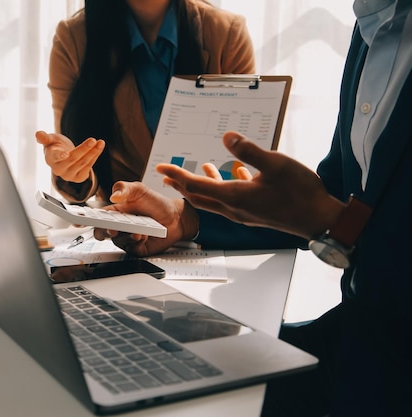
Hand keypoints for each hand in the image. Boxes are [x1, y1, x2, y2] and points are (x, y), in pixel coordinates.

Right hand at [35, 131, 104, 182]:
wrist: (64, 156)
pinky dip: (95, 156)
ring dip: (93, 152)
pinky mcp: (78, 178)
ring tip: (100, 142)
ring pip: (83, 163)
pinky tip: (99, 148)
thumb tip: (38, 134)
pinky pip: (89, 166)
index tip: (66, 153)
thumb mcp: (50, 140)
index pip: (55, 157)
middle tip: (93, 140)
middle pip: (73, 158)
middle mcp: (59, 169)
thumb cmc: (56, 146)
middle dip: (84, 149)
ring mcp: (69, 175)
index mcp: (50, 159)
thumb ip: (45, 138)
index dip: (60, 155)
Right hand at [93, 181, 199, 256]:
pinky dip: (136, 241)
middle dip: (104, 231)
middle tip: (112, 228)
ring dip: (126, 235)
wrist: (176, 217)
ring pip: (116, 240)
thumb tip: (114, 195)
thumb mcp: (140, 190)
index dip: (85, 219)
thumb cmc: (156, 203)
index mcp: (115, 211)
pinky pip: (129, 248)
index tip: (79, 221)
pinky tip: (143, 235)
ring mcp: (126, 237)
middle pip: (102, 231)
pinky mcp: (135, 248)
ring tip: (139, 230)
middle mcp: (118, 225)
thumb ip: (125, 189)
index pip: (97, 216)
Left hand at [157, 131, 344, 239]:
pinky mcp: (255, 213)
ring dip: (204, 185)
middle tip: (167, 176)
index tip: (160, 168)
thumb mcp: (276, 164)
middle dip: (181, 184)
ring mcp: (245, 213)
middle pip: (199, 196)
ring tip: (200, 170)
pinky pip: (232, 200)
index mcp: (234, 196)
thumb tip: (227, 137)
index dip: (177, 175)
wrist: (319, 220)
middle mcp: (234, 208)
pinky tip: (237, 173)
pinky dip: (227, 187)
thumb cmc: (300, 193)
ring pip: (215, 199)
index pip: (195, 185)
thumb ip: (249, 150)